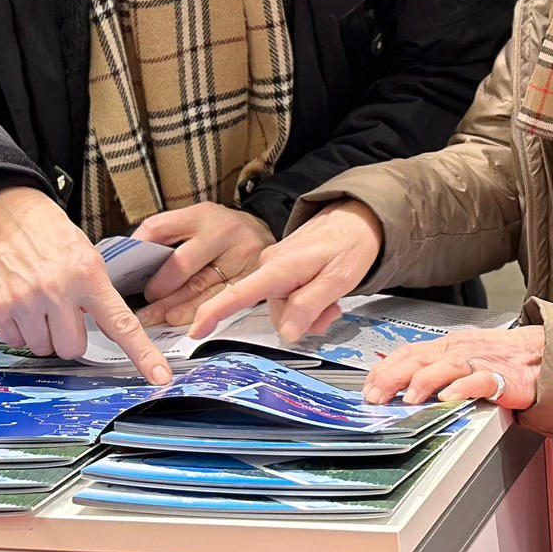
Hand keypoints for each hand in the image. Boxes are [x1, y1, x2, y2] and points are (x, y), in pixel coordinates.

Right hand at [0, 186, 171, 384]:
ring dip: (41, 333)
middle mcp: (57, 290)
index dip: (142, 353)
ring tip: (35, 302)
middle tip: (59, 311)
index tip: (159, 376)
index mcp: (87, 274)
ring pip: (43, 348)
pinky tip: (17, 302)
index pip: (120, 323)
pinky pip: (15, 341)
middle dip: (68, 335)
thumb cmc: (45, 231)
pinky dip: (17, 329)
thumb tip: (105, 328)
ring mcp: (24, 300)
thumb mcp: (84, 253)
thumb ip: (95, 291)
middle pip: (73, 348)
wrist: (1, 210)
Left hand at [132, 204, 274, 327]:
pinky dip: (198, 313)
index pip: (159, 228)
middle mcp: (223, 232)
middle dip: (158, 288)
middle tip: (143, 303)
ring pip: (200, 287)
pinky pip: (220, 300)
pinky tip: (181, 321)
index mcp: (201, 214)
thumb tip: (133, 263)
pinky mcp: (253, 278)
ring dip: (172, 308)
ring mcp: (241, 256)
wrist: (263, 234)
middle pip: (181, 264)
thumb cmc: (220, 231)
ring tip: (152, 318)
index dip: (137, 249)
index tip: (123, 269)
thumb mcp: (195, 221)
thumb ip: (167, 236)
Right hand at [188, 200, 384, 341]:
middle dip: (302, 320)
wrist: (356, 218)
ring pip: (283, 307)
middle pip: (274, 313)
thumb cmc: (350, 244)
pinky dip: (305, 301)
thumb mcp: (338, 280)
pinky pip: (287, 296)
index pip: (239, 293)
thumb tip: (287, 333)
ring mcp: (273, 265)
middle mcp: (269, 265)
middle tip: (331, 310)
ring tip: (331, 298)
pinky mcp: (280, 267)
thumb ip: (309, 306)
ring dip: (307, 311)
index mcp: (278, 268)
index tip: (196, 329)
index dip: (215, 313)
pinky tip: (323, 292)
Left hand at [360, 327, 543, 409]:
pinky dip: (462, 388)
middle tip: (375, 396)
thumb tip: (402, 385)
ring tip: (408, 399)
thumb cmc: (502, 358)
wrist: (541, 355)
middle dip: (392, 377)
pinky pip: (480, 380)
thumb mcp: (462, 357)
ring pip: (445, 366)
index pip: (408, 353)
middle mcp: (459, 351)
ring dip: (423, 382)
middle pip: (418, 358)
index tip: (368, 387)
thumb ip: (436, 368)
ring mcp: (480, 362)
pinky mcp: (502, 377)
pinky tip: (449, 397)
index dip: (385, 369)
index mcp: (446, 347)